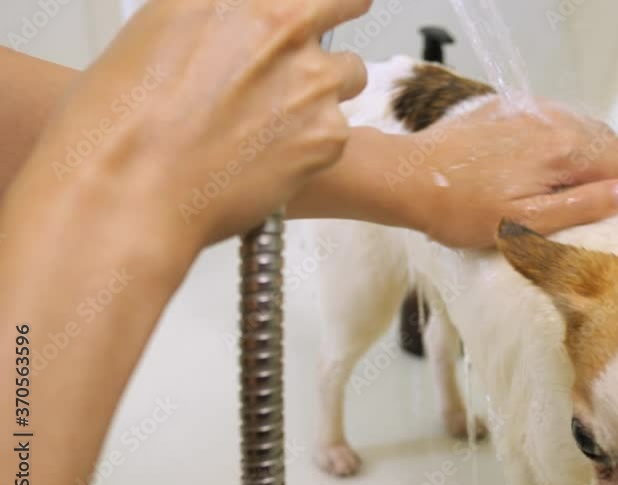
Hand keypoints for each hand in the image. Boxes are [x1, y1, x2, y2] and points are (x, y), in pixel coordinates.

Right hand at [14, 0, 370, 251]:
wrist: (130, 186)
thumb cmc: (122, 119)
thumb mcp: (160, 30)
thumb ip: (219, 19)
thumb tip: (238, 27)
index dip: (316, 0)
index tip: (316, 7)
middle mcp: (283, 27)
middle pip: (347, 3)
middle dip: (336, 21)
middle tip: (316, 48)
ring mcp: (313, 80)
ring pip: (349, 74)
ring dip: (324, 89)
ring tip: (279, 120)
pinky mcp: (327, 134)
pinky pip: (339, 131)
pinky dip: (314, 144)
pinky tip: (270, 158)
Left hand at [414, 100, 617, 247]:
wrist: (409, 177)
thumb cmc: (459, 209)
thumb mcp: (525, 222)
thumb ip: (582, 206)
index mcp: (564, 150)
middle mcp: (555, 121)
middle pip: (614, 147)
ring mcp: (533, 112)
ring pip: (589, 133)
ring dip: (608, 161)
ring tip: (612, 194)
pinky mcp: (513, 110)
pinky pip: (561, 125)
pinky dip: (578, 147)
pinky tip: (570, 168)